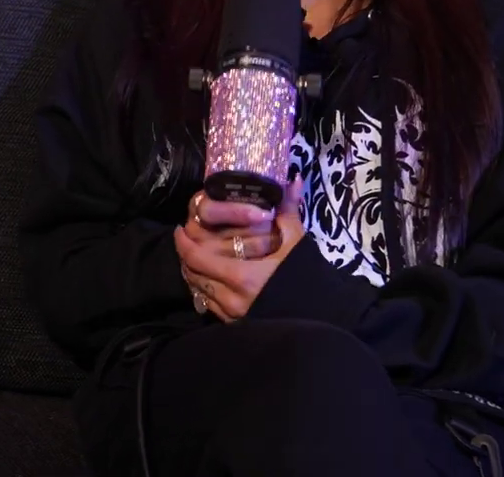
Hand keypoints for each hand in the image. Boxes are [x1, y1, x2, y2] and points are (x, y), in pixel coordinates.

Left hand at [176, 179, 306, 322]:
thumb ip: (287, 211)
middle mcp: (231, 298)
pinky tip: (208, 279)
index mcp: (241, 276)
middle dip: (185, 256)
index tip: (180, 228)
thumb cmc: (308, 277)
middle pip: (192, 274)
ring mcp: (233, 315)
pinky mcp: (236, 325)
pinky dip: (203, 290)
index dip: (183, 243)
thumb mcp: (296, 242)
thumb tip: (291, 179)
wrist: (323, 317)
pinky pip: (209, 306)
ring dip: (192, 273)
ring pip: (198, 291)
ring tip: (194, 257)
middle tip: (186, 240)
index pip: (196, 257)